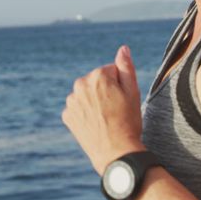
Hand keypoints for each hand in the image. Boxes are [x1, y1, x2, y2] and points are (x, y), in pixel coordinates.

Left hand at [61, 45, 144, 174]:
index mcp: (97, 76)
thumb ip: (126, 67)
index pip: (110, 71)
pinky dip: (85, 113)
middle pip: (96, 81)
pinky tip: (95, 124)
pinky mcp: (67, 116)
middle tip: (115, 110)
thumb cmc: (128, 121)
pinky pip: (78, 108)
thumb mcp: (133, 91)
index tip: (122, 100)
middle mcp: (80, 85)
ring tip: (105, 118)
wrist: (115, 152)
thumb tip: (122, 48)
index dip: (119, 85)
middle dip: (105, 91)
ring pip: (86, 95)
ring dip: (94, 101)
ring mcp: (71, 101)